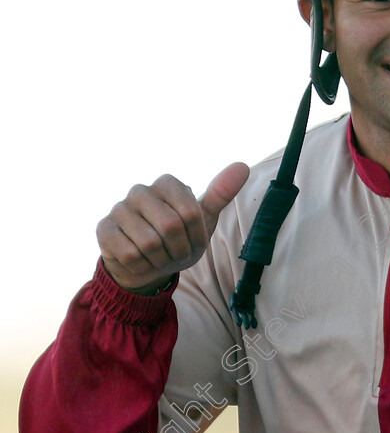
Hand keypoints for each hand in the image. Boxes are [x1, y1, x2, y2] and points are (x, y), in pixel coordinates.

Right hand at [96, 162, 249, 293]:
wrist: (149, 265)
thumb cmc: (180, 238)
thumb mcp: (204, 218)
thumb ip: (221, 192)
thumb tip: (242, 166)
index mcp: (167, 183)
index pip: (190, 213)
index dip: (196, 236)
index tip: (193, 239)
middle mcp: (140, 190)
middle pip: (170, 226)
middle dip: (179, 249)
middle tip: (176, 252)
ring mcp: (119, 208)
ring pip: (149, 243)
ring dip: (161, 259)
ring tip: (159, 256)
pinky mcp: (104, 229)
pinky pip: (129, 254)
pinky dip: (142, 266)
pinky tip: (141, 261)